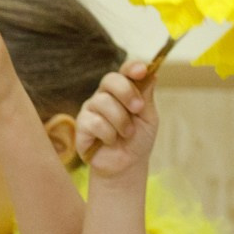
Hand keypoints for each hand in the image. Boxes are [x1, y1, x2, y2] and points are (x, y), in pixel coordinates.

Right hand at [75, 63, 159, 179]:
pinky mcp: (81, 124)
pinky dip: (109, 134)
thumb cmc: (138, 140)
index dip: (132, 68)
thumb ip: (147, 96)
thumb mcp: (148, 118)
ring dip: (122, 122)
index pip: (124, 72)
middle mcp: (105, 95)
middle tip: (138, 109)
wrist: (126, 165)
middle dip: (127, 92)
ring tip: (127, 134)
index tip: (142, 70)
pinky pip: (95, 122)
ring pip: (104, 102)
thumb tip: (152, 73)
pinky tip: (111, 141)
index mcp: (123, 91)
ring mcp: (91, 108)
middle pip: (110, 79)